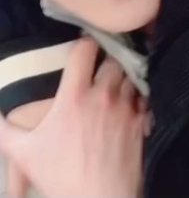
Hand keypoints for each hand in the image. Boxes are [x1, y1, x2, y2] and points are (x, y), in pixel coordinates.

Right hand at [0, 38, 145, 197]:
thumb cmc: (60, 175)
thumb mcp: (24, 152)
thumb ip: (5, 129)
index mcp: (75, 96)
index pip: (84, 50)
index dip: (85, 44)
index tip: (84, 49)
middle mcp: (103, 95)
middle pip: (112, 61)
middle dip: (106, 63)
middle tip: (99, 73)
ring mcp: (125, 106)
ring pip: (129, 77)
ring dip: (122, 80)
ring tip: (114, 90)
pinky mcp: (141, 119)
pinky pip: (144, 96)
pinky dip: (138, 97)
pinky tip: (130, 106)